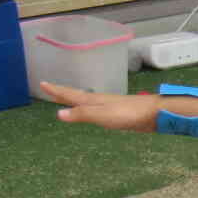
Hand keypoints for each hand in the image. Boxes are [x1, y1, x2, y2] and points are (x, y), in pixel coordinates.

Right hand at [44, 81, 159, 132]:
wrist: (154, 113)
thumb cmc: (128, 113)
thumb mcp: (102, 114)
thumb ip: (82, 114)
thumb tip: (58, 114)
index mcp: (93, 100)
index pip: (70, 94)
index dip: (56, 91)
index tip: (43, 83)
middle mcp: (99, 100)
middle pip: (77, 95)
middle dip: (62, 93)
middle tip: (49, 88)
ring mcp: (109, 105)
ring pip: (87, 101)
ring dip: (74, 100)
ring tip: (66, 100)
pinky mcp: (118, 112)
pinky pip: (96, 108)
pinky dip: (88, 107)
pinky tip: (93, 110)